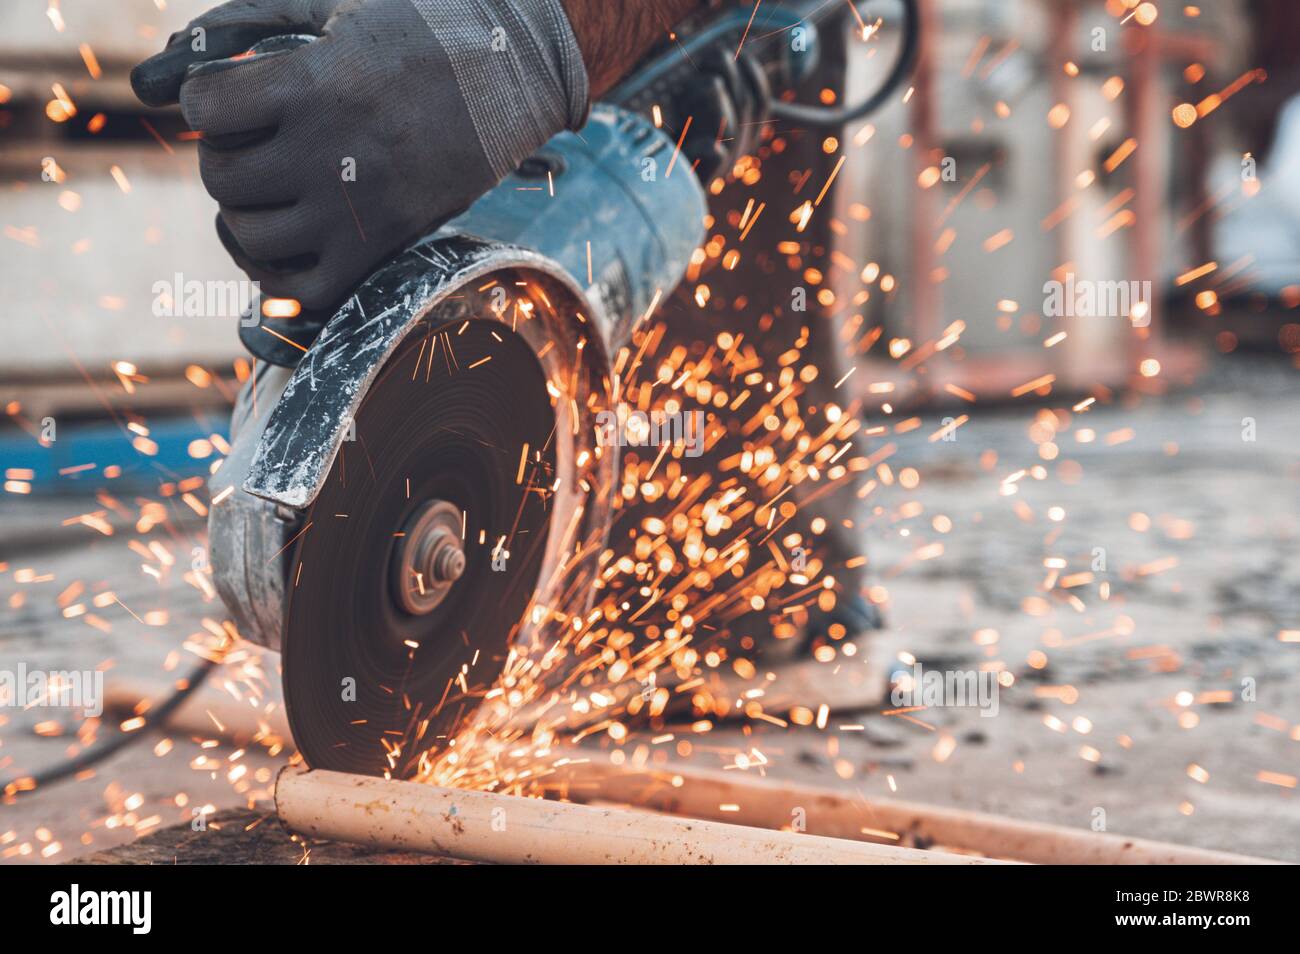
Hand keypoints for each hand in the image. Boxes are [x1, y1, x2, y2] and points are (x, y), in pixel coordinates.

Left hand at [133, 0, 587, 311]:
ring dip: (244, 216)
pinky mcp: (383, 246)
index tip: (226, 98)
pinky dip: (280, 274)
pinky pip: (303, 290)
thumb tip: (189, 56)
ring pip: (251, 236)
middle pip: (223, 177)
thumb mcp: (340, 10)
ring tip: (266, 195)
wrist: (514, 75)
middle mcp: (329, 153)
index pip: (206, 107)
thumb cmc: (426, 32)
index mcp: (314, 84)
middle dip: (223, 159)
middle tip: (248, 147)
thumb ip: (261, 25)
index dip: (205, 100)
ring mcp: (357, 210)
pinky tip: (289, 243)